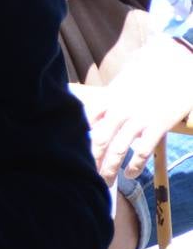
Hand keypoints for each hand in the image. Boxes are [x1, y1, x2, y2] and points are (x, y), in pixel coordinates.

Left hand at [84, 36, 192, 182]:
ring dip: (110, 168)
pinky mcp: (157, 125)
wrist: (177, 67)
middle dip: (92, 160)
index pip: (86, 123)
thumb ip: (106, 100)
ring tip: (105, 180)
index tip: (72, 154)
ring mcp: (138, 118)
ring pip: (118, 149)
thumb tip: (88, 114)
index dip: (78, 141)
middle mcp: (120, 110)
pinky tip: (130, 174)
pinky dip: (134, 165)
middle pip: (99, 140)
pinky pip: (142, 151)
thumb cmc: (146, 77)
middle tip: (86, 174)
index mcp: (108, 99)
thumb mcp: (121, 84)